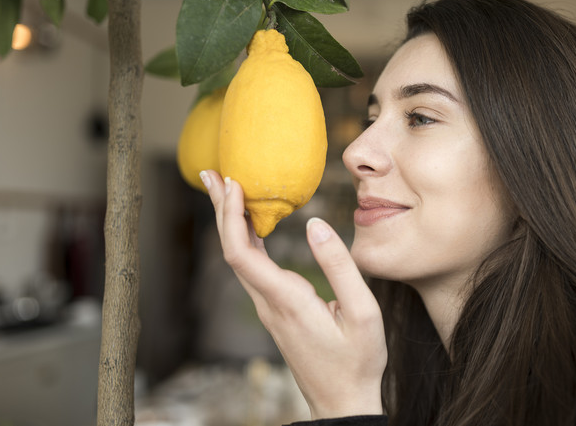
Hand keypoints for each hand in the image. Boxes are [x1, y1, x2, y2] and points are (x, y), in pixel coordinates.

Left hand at [200, 170, 386, 418]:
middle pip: (231, 250)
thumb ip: (340, 265)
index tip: (232, 183)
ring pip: (239, 258)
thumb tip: (316, 224)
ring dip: (230, 221)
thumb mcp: (363, 312)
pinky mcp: (276, 312)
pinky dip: (247, 238)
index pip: (241, 252)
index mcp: (287, 300)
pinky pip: (252, 268)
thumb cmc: (358, 361)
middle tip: (212, 172)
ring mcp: (269, 309)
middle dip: (220, 208)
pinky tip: (252, 224)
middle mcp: (269, 303)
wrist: (343, 402)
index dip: (231, 215)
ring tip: (227, 188)